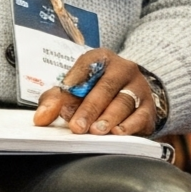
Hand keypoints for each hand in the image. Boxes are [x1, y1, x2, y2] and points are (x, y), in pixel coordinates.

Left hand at [34, 49, 156, 136]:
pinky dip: (129, 125)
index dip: (74, 84)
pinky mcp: (149, 107)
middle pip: (105, 87)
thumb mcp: (77, 88)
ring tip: (96, 131)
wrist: (133, 92)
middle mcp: (121, 69)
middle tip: (77, 126)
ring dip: (108, 117)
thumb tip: (41, 118)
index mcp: (100, 58)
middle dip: (89, 108)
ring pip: (124, 101)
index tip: (63, 103)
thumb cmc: (98, 89)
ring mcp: (138, 87)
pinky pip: (141, 115)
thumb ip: (56, 100)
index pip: (86, 67)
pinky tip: (118, 132)